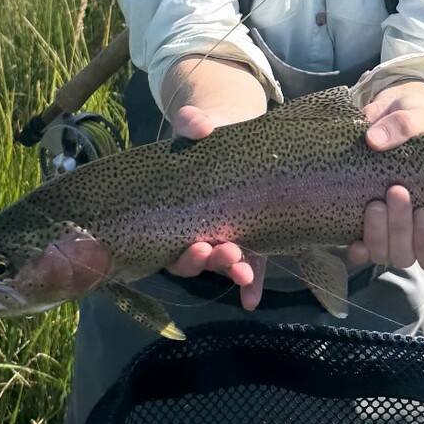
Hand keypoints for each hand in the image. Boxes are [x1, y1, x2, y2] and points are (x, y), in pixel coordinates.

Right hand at [164, 104, 267, 309]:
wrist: (235, 129)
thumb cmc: (207, 131)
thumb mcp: (198, 124)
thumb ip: (193, 123)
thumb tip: (196, 126)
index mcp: (178, 209)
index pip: (172, 242)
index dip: (182, 251)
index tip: (199, 245)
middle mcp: (198, 227)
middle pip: (196, 257)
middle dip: (209, 261)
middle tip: (227, 253)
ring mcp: (226, 232)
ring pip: (223, 261)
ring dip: (232, 271)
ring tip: (244, 272)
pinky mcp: (252, 231)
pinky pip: (252, 260)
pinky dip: (251, 283)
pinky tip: (252, 300)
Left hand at [347, 80, 423, 274]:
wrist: (388, 116)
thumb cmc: (412, 121)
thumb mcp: (414, 116)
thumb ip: (402, 125)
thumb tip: (373, 140)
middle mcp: (412, 232)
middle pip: (408, 255)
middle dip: (401, 229)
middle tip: (396, 192)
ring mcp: (385, 232)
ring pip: (383, 255)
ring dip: (378, 235)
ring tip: (374, 204)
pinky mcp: (361, 225)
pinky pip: (359, 251)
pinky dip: (357, 247)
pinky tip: (353, 237)